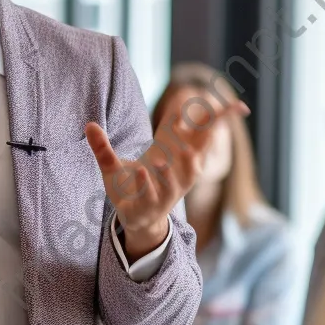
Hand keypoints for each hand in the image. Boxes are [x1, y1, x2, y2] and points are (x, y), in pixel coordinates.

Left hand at [85, 92, 248, 258]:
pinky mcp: (152, 204)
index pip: (197, 130)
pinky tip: (144, 169)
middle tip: (218, 116)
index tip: (237, 103)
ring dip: (177, 163)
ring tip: (167, 152)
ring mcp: (168, 189)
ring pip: (180, 176)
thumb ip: (103, 145)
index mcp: (172, 154)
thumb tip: (87, 125)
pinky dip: (150, 182)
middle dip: (212, 134)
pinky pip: (154, 193)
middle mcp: (176, 170)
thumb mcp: (114, 165)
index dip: (216, 115)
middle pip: (199, 149)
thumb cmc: (131, 188)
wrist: (133, 221)